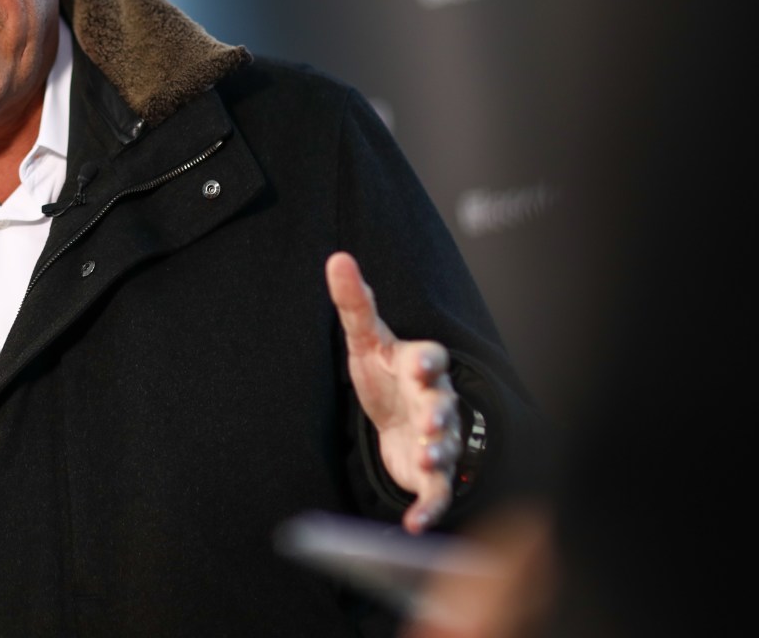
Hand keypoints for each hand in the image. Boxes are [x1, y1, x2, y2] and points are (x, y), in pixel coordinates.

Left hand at [326, 252, 461, 533]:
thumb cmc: (385, 372)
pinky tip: (415, 524)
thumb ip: (354, 302)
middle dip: (439, 411)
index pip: (431, 357)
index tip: (424, 361)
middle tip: (432, 421)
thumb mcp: (365, 338)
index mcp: (418, 366)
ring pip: (445, 444)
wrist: (399, 417)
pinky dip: (429, 508)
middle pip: (443, 403)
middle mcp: (435, 400)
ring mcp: (437, 436)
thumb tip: (337, 258)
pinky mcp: (431, 471)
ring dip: (439, 452)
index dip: (429, 360)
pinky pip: (437, 491)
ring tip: (430, 458)